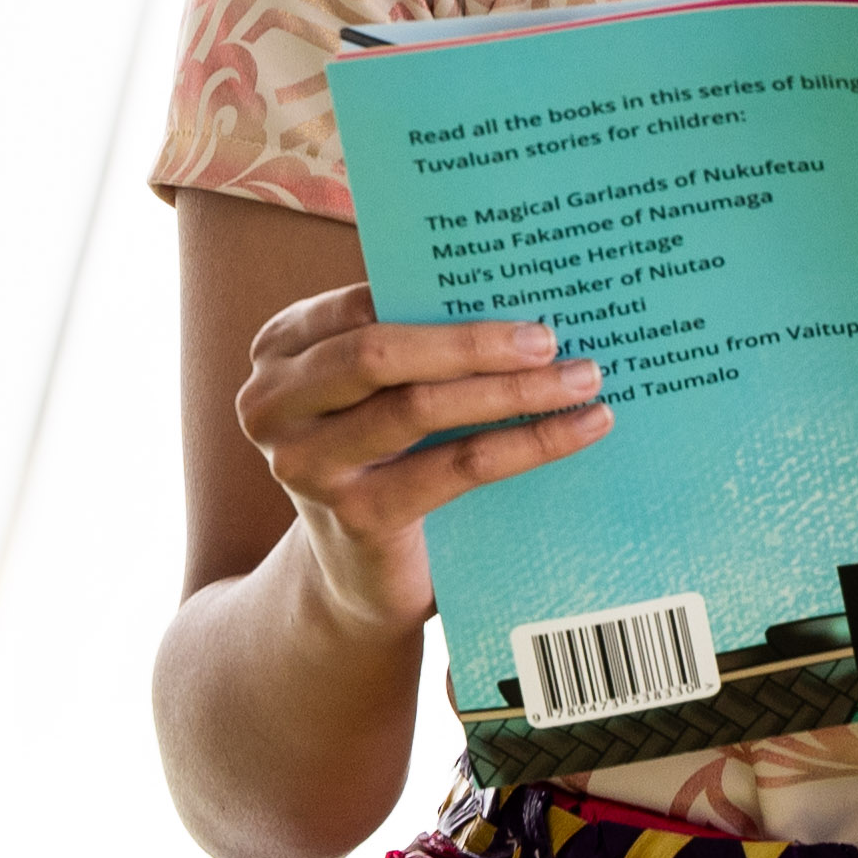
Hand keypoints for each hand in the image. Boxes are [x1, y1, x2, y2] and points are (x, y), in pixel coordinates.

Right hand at [233, 283, 609, 638]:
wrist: (356, 575)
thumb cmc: (381, 458)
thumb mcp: (375, 393)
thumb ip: (413, 344)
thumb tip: (517, 289)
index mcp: (281, 349)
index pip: (361, 301)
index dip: (437, 287)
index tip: (515, 282)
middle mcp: (275, 403)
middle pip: (380, 351)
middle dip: (474, 340)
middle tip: (549, 336)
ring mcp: (307, 464)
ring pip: (420, 407)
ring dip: (513, 390)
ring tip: (581, 379)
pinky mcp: (357, 515)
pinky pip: (456, 466)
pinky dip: (528, 443)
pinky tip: (582, 429)